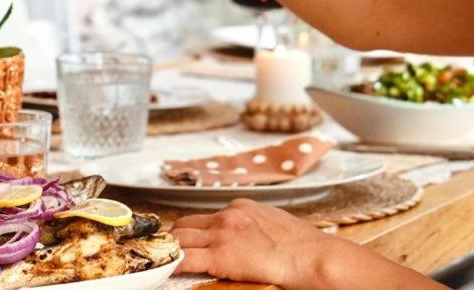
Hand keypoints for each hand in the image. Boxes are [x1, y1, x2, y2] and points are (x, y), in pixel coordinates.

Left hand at [171, 199, 439, 289]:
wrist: (313, 257)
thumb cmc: (302, 246)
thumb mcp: (273, 222)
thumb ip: (252, 225)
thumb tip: (246, 235)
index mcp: (239, 208)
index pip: (203, 217)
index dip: (190, 230)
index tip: (183, 238)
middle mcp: (226, 217)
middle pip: (186, 224)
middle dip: (176, 237)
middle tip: (168, 249)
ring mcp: (221, 235)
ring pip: (181, 239)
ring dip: (172, 249)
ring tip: (163, 258)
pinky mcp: (221, 255)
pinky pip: (187, 258)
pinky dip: (174, 263)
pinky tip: (167, 268)